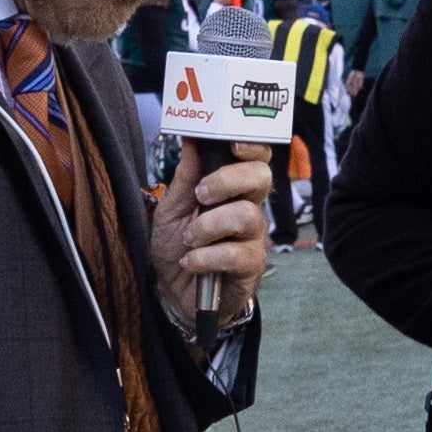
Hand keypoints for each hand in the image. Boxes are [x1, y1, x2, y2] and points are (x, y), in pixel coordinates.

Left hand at [152, 140, 271, 329]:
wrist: (174, 291)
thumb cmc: (177, 246)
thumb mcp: (171, 208)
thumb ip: (185, 177)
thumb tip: (191, 140)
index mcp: (233, 189)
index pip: (256, 159)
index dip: (252, 147)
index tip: (233, 145)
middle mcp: (250, 208)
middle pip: (261, 178)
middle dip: (227, 181)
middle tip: (201, 196)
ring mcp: (253, 238)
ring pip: (245, 216)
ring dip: (207, 226)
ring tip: (188, 239)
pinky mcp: (250, 266)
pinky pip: (234, 254)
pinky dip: (204, 257)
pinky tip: (190, 262)